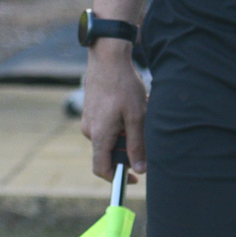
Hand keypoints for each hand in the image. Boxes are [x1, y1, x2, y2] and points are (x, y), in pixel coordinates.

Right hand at [81, 44, 147, 179]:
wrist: (107, 58)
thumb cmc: (123, 86)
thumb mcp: (137, 116)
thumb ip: (137, 144)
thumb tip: (140, 169)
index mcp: (99, 136)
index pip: (102, 168)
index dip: (117, 177)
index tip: (134, 178)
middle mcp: (90, 131)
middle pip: (109, 151)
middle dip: (129, 145)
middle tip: (146, 129)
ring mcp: (89, 120)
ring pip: (111, 136)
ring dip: (128, 129)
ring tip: (142, 109)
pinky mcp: (92, 111)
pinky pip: (109, 124)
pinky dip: (123, 120)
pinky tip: (134, 102)